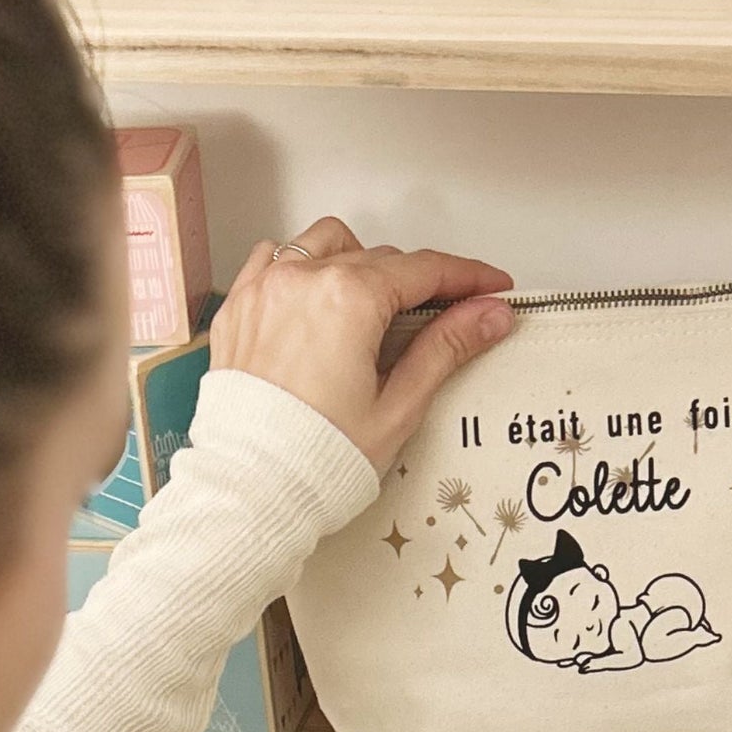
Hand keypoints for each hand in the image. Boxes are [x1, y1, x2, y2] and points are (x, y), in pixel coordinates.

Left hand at [209, 217, 514, 472]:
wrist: (252, 488)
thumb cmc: (317, 456)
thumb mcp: (399, 406)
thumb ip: (446, 348)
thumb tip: (488, 314)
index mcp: (347, 299)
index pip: (425, 270)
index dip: (468, 276)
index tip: (491, 286)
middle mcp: (302, 281)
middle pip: (381, 258)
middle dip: (419, 280)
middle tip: (447, 312)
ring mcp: (265, 289)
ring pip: (326, 244)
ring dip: (360, 262)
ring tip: (378, 304)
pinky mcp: (240, 307)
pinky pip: (276, 260)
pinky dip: (305, 268)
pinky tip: (320, 298)